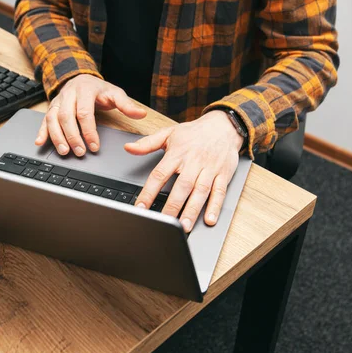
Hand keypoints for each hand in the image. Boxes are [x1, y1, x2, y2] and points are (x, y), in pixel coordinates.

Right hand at [36, 74, 146, 155]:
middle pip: (66, 117)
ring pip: (52, 119)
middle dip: (73, 136)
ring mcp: (58, 101)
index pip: (84, 112)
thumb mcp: (115, 93)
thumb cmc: (99, 89)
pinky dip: (41, 132)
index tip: (94, 145)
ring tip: (64, 151)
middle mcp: (68, 94)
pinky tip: (40, 142)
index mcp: (84, 90)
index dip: (88, 131)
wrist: (81, 78)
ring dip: (57, 137)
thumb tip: (141, 114)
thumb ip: (127, 105)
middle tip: (80, 152)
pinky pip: (43, 120)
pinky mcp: (51, 108)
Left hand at [125, 110, 243, 231]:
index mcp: (177, 154)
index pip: (159, 175)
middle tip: (166, 222)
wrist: (223, 126)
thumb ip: (147, 143)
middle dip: (173, 206)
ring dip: (192, 210)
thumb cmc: (194, 132)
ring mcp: (209, 169)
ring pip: (201, 191)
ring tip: (184, 226)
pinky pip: (219, 192)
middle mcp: (193, 162)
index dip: (149, 192)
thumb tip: (128, 148)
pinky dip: (215, 206)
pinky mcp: (223, 174)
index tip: (141, 207)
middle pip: (182, 186)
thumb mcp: (169, 133)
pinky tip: (209, 219)